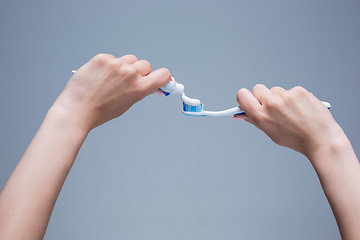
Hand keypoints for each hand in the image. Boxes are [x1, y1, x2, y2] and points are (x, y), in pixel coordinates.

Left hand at [52, 54, 170, 130]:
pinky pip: (112, 57)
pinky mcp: (102, 58)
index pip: (164, 74)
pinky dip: (108, 64)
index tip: (159, 78)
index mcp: (140, 88)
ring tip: (111, 79)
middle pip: (145, 65)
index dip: (162, 77)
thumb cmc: (100, 111)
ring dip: (124, 66)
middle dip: (139, 72)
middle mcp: (130, 74)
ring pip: (129, 59)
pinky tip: (100, 75)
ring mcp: (116, 64)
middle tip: (127, 81)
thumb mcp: (127, 104)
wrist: (78, 109)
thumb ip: (140, 91)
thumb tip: (151, 84)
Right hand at [235, 84, 344, 156]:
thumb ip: (255, 120)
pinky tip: (300, 109)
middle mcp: (271, 104)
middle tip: (271, 107)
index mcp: (261, 116)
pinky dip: (293, 98)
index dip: (243, 97)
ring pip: (275, 90)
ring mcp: (286, 96)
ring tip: (290, 111)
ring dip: (279, 97)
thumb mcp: (271, 133)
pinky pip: (290, 91)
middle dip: (262, 96)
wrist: (321, 139)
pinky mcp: (298, 91)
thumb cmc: (297, 139)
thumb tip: (241, 114)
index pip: (242, 95)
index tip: (247, 100)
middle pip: (257, 89)